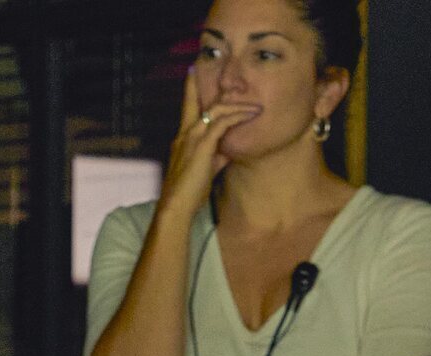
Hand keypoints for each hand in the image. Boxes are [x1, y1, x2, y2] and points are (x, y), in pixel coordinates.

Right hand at [163, 68, 259, 216]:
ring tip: (254, 104)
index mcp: (182, 138)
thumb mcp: (204, 170)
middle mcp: (186, 133)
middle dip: (208, 85)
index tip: (193, 72)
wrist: (176, 206)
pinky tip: (251, 114)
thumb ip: (215, 157)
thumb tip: (227, 150)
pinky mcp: (203, 146)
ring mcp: (193, 138)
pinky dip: (238, 116)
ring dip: (237, 105)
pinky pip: (223, 123)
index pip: (187, 107)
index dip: (191, 89)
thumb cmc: (189, 194)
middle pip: (198, 100)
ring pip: (216, 110)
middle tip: (221, 74)